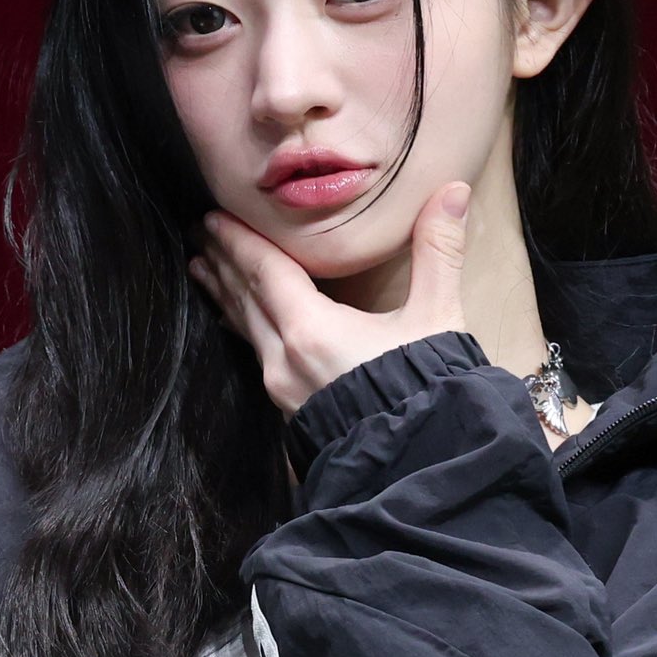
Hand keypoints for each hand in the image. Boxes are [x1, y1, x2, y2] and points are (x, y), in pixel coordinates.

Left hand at [187, 180, 471, 419]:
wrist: (419, 464)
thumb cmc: (427, 392)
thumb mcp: (437, 318)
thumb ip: (438, 252)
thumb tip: (454, 192)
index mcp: (311, 330)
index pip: (263, 272)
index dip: (240, 240)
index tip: (215, 216)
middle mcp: (283, 359)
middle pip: (245, 298)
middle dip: (224, 261)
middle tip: (201, 233)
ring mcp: (282, 388)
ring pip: (245, 328)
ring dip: (225, 294)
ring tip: (202, 269)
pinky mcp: (289, 409)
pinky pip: (255, 355)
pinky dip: (242, 327)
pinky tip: (236, 324)